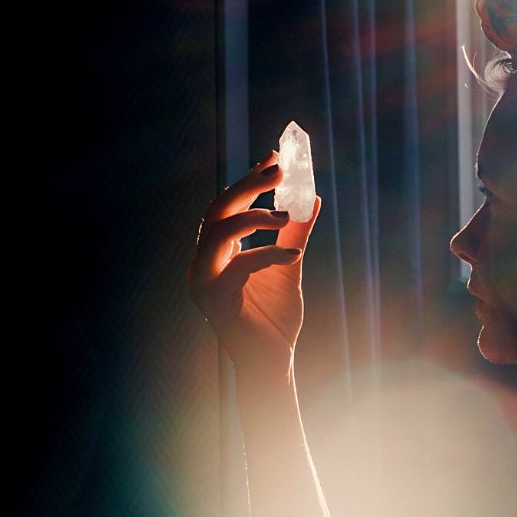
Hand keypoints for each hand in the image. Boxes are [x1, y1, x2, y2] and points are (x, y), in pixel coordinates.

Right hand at [186, 149, 321, 364]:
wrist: (272, 361)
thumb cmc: (274, 318)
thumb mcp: (289, 265)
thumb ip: (295, 233)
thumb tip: (312, 198)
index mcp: (218, 253)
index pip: (227, 206)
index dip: (249, 179)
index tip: (275, 156)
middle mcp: (204, 263)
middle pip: (216, 210)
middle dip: (247, 185)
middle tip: (280, 170)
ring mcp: (204, 282)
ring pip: (217, 231)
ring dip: (253, 216)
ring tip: (286, 217)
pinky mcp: (215, 301)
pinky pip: (238, 267)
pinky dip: (268, 255)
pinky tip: (293, 256)